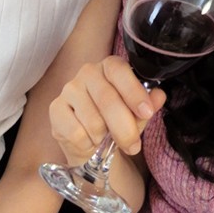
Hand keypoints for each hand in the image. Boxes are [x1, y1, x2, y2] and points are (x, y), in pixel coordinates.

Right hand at [50, 56, 165, 161]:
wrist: (90, 141)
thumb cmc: (115, 120)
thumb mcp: (136, 113)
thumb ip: (148, 104)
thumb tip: (158, 96)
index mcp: (110, 66)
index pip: (120, 72)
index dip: (134, 93)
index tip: (147, 113)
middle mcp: (88, 72)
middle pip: (108, 100)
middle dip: (124, 128)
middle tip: (134, 146)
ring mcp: (69, 89)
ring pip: (93, 120)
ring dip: (104, 138)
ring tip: (105, 138)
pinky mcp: (55, 109)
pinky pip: (76, 132)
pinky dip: (87, 143)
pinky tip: (89, 140)